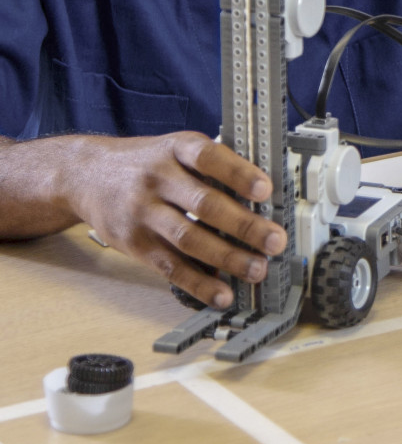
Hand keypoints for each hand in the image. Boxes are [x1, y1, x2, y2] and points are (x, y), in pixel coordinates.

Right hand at [64, 133, 286, 308]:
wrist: (85, 175)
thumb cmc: (144, 164)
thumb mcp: (173, 149)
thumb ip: (210, 168)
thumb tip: (259, 199)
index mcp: (174, 149)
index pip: (208, 157)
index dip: (238, 173)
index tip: (265, 189)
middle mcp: (157, 179)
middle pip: (204, 203)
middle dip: (244, 225)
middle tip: (275, 241)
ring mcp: (143, 212)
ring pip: (189, 238)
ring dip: (228, 258)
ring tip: (257, 269)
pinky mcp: (135, 243)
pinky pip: (170, 266)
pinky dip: (198, 283)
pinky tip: (221, 294)